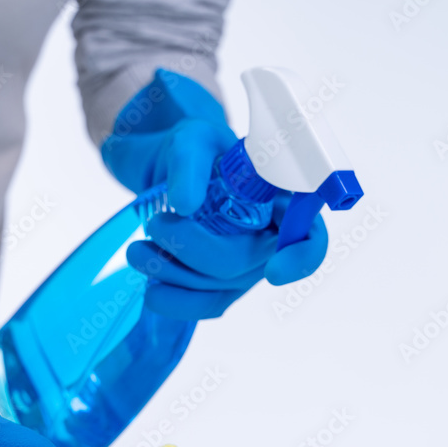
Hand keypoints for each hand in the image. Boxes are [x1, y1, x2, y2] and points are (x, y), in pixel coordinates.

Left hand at [102, 69, 329, 318]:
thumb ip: (190, 164)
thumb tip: (184, 205)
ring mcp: (246, 266)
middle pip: (247, 264)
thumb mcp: (190, 140)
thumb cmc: (194, 151)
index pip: (311, 236)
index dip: (302, 258)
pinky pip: (205, 306)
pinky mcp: (219, 285)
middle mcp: (270, 238)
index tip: (273, 271)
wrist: (167, 170)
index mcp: (281, 200)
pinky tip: (151, 291)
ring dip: (174, 273)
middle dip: (196, 250)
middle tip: (156, 223)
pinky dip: (176, 303)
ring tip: (137, 250)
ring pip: (220, 288)